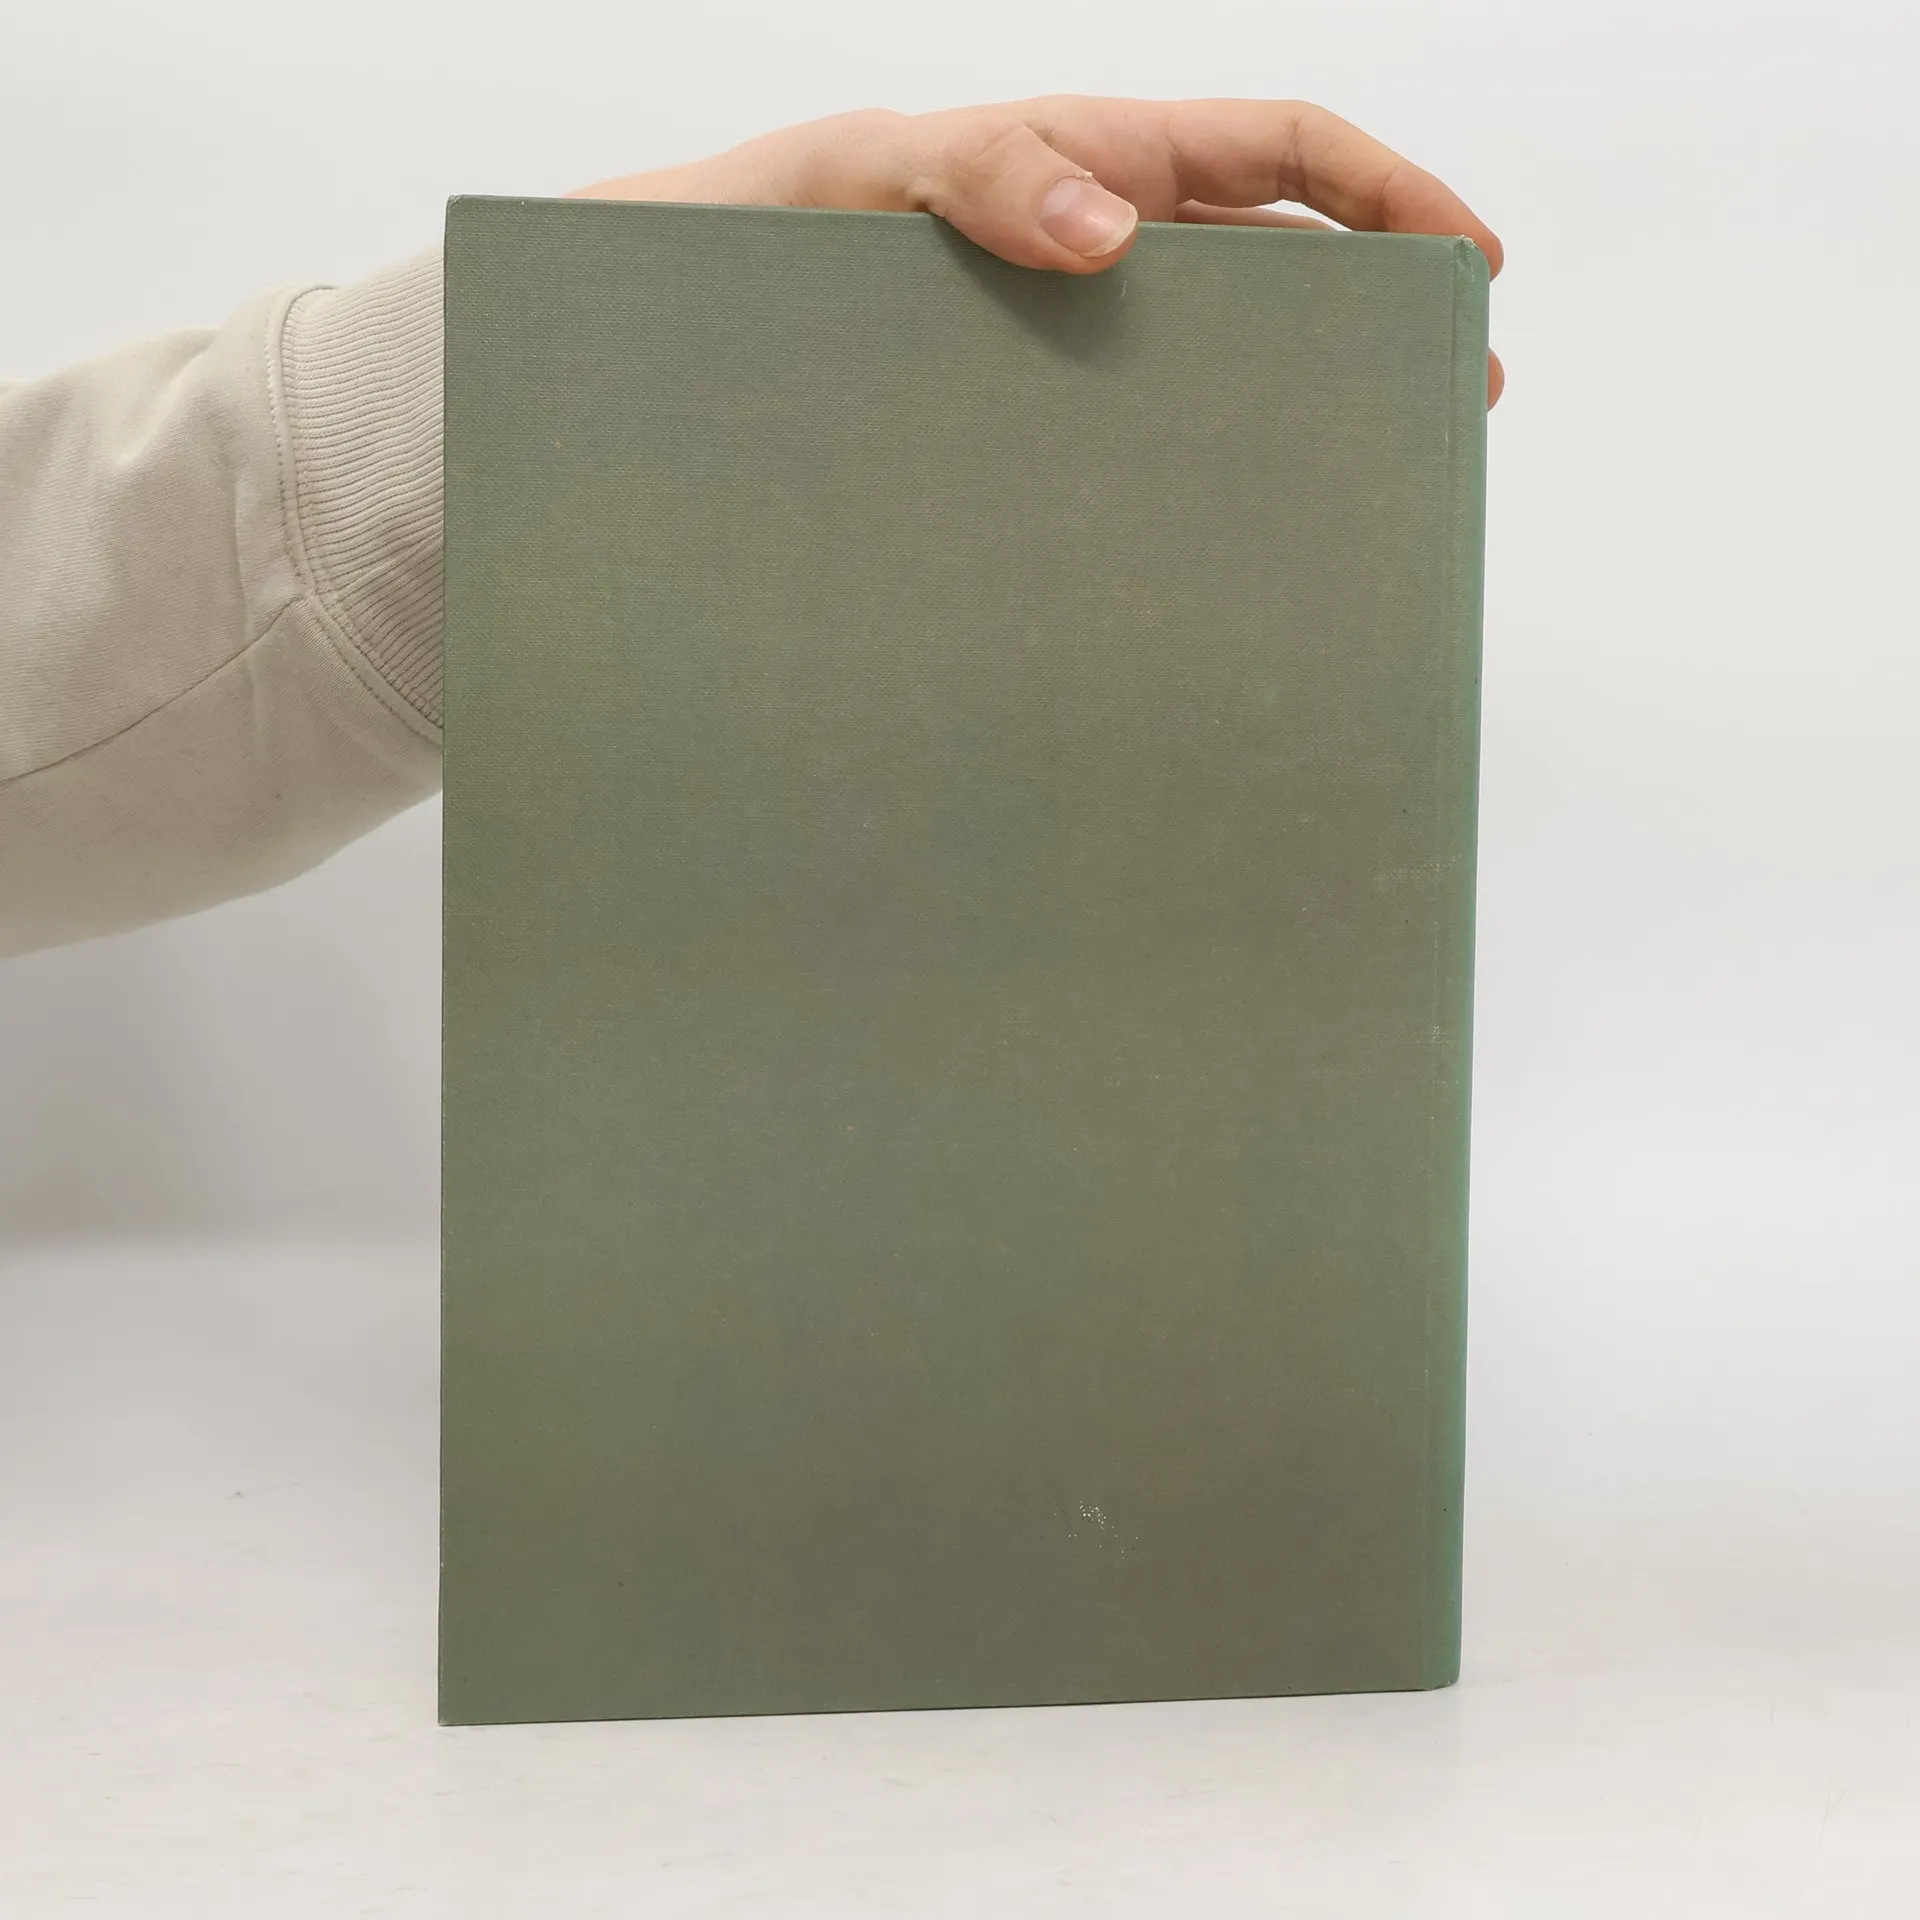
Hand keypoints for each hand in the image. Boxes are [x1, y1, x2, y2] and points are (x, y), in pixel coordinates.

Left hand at [571, 96, 1503, 405]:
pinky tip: (1210, 549)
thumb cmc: (767, 224)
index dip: (1393, 194)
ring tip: (1358, 495)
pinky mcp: (1027, 430)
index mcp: (1097, 163)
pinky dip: (1189, 484)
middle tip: (1449, 399)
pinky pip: (1133, 446)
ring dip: (1298, 417)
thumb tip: (1110, 234)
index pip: (1283, 150)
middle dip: (1379, 318)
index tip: (1470, 263)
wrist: (670, 332)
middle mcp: (1099, 254)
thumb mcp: (872, 172)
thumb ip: (983, 175)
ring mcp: (1068, 349)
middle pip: (1283, 267)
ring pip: (1218, 368)